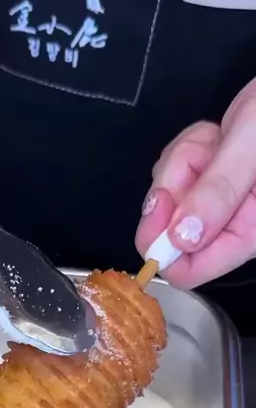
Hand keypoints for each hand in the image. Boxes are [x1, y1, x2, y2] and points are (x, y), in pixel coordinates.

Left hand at [136, 81, 255, 287]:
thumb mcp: (253, 145)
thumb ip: (219, 190)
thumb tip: (181, 239)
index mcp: (251, 234)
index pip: (189, 271)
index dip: (162, 244)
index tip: (161, 203)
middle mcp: (233, 227)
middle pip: (170, 231)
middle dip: (175, 188)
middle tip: (205, 152)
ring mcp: (221, 206)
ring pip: (170, 199)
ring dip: (183, 162)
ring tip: (218, 138)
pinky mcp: (213, 184)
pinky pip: (176, 176)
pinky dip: (187, 152)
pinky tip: (216, 137)